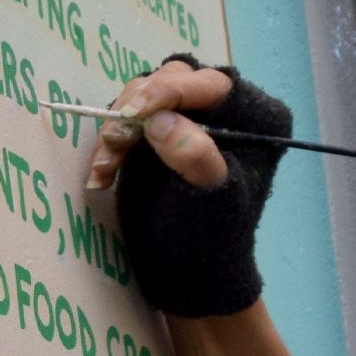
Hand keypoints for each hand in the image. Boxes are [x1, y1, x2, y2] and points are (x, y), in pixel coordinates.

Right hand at [96, 53, 292, 319]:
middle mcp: (223, 110)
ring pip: (143, 95)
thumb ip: (195, 158)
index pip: (211, 85)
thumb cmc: (213, 241)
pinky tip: (100, 176)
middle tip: (114, 142)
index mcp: (255, 117)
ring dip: (117, 128)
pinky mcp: (155, 135)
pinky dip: (109, 144)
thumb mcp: (213, 202)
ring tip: (104, 167)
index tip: (133, 113)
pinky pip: (126, 121)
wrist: (190, 275)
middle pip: (172, 79)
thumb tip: (161, 121)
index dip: (168, 92)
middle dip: (137, 107)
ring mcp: (186, 119)